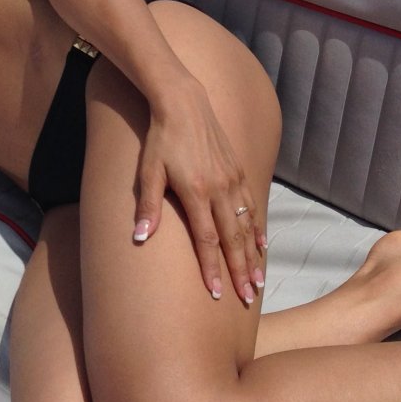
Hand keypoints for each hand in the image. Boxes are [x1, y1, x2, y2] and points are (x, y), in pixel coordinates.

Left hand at [134, 82, 266, 303]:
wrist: (184, 104)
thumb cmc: (161, 139)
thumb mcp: (148, 172)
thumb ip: (148, 207)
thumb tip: (139, 238)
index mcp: (196, 193)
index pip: (207, 240)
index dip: (213, 268)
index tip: (217, 293)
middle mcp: (220, 189)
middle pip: (233, 239)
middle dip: (239, 271)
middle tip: (247, 297)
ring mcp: (233, 180)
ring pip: (246, 226)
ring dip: (252, 256)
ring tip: (257, 281)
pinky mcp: (239, 171)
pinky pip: (252, 206)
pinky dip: (257, 229)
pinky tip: (261, 246)